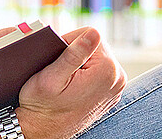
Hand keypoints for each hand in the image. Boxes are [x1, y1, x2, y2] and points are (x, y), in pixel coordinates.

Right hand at [0, 26, 125, 138]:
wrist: (43, 130)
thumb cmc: (43, 105)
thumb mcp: (52, 77)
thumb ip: (74, 54)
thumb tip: (94, 32)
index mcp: (107, 71)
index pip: (88, 34)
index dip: (67, 42)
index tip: (57, 61)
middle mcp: (118, 78)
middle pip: (94, 45)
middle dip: (75, 52)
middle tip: (60, 72)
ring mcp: (117, 86)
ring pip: (96, 56)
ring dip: (80, 62)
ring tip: (67, 80)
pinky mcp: (112, 91)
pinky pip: (98, 69)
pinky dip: (85, 72)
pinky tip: (73, 85)